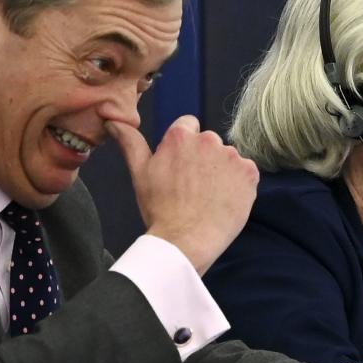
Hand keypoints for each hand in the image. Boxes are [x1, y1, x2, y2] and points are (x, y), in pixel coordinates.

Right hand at [106, 115, 258, 274]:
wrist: (186, 242)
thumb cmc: (160, 209)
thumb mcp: (140, 173)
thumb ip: (130, 142)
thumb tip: (114, 121)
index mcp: (180, 136)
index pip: (188, 125)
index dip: (184, 147)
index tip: (181, 167)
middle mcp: (208, 140)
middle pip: (208, 142)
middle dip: (203, 159)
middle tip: (192, 187)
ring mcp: (231, 156)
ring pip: (227, 158)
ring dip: (221, 171)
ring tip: (208, 197)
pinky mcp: (249, 173)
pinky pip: (245, 172)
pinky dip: (238, 184)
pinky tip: (224, 201)